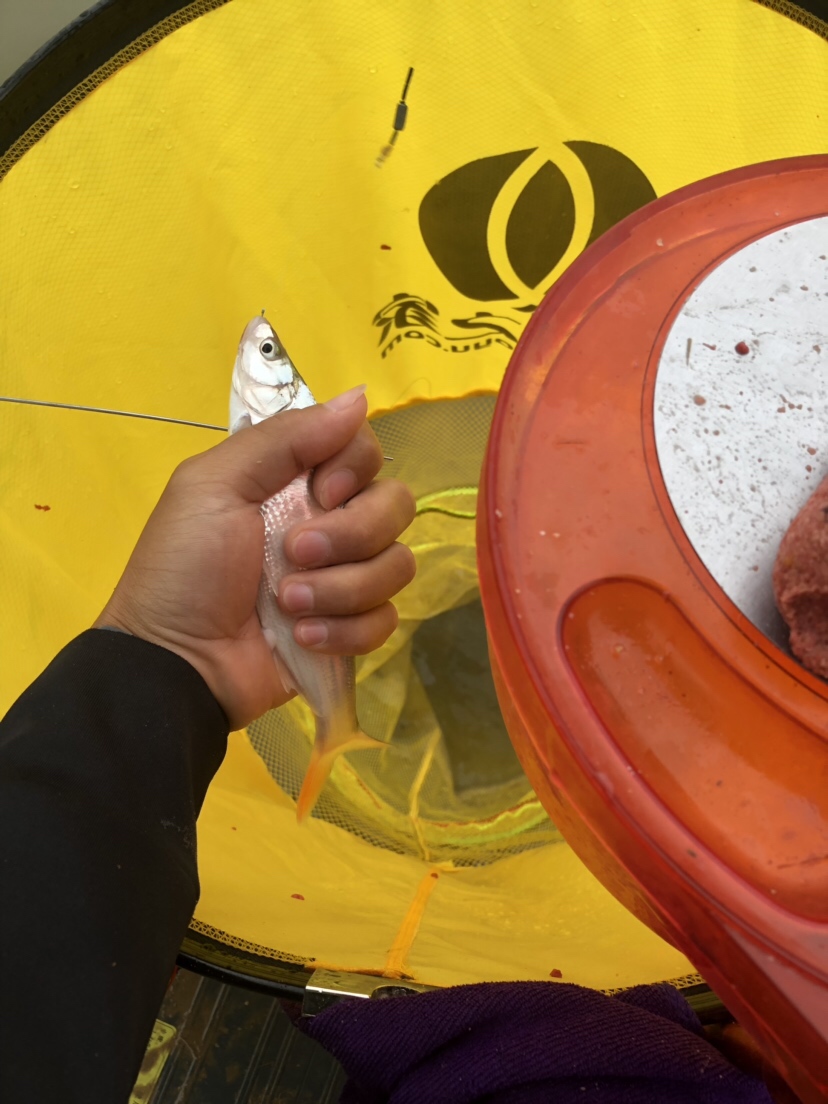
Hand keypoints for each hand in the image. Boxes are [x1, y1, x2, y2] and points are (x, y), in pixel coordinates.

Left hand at [94, 387, 415, 728]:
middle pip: (396, 506)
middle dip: (350, 534)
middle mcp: (330, 523)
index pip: (367, 451)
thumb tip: (360, 396)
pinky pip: (386, 620)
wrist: (175, 661)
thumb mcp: (215, 484)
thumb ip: (286, 437)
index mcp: (298, 481)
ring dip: (340, 588)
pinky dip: (346, 630)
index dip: (356, 469)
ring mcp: (344, 579)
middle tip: (294, 554)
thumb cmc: (184, 565)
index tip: (323, 491)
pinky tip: (302, 637)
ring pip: (397, 565)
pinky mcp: (351, 631)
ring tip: (286, 606)